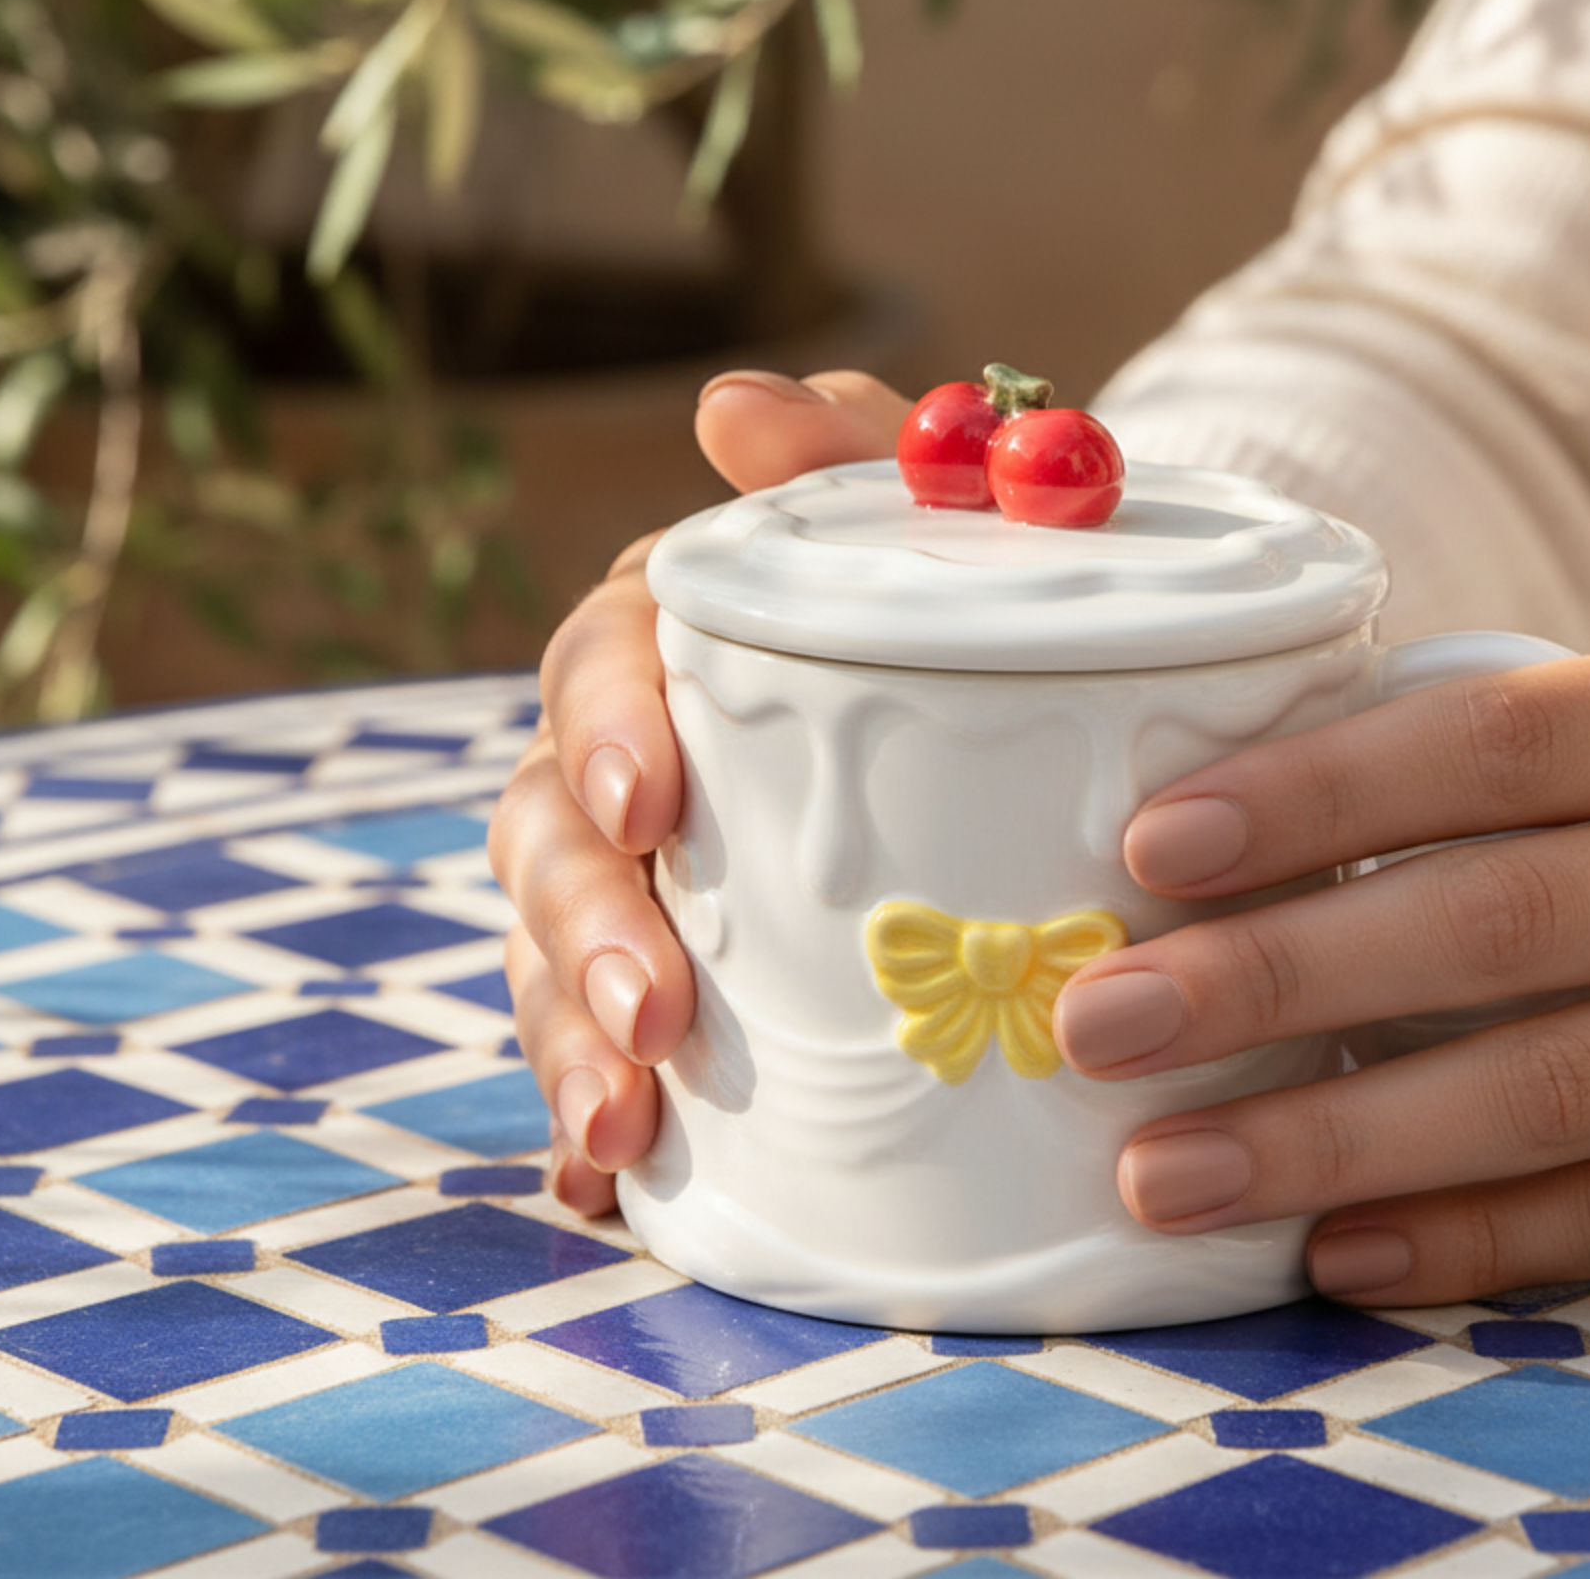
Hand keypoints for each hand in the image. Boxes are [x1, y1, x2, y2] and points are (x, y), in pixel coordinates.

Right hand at [490, 370, 908, 1212]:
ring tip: (621, 1124)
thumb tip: (726, 404)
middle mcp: (635, 752)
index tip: (655, 798)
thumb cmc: (963, 607)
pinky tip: (612, 1184)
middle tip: (654, 1014)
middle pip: (549, 823)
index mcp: (678, 635)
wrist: (1040, 712)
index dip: (606, 723)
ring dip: (568, 1035)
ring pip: (553, 946)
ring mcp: (644, 876)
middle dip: (582, 919)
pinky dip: (592, 1112)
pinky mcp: (673, 983)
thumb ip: (857, 450)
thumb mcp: (938, 516)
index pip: (599, 659)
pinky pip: (599, 1046)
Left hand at [1052, 631, 1589, 1304]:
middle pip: (1497, 924)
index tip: (1155, 850)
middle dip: (1275, 979)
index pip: (1494, 744)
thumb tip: (1271, 821)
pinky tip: (1343, 1255)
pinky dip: (1480, 1241)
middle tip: (1103, 1023)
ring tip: (1173, 1171)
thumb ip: (1536, 759)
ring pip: (1554, 1093)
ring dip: (1340, 1140)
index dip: (1315, 798)